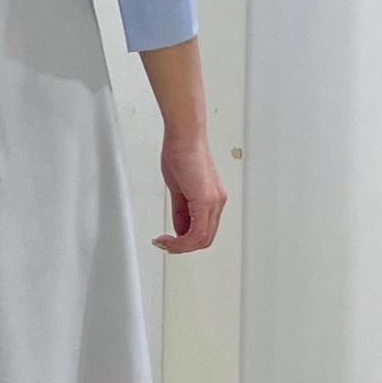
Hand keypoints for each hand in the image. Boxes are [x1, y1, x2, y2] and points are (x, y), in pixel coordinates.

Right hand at [155, 132, 226, 254]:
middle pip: (205, 239)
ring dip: (180, 246)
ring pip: (202, 239)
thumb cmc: (182, 152)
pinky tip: (168, 238)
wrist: (184, 135)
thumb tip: (179, 228)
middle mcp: (217, 202)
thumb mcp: (179, 188)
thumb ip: (181, 211)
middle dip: (182, 247)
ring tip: (164, 242)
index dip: (186, 242)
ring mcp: (214, 201)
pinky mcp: (206, 200)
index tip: (169, 242)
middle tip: (165, 245)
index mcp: (213, 199)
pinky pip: (197, 232)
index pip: (204, 231)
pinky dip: (181, 240)